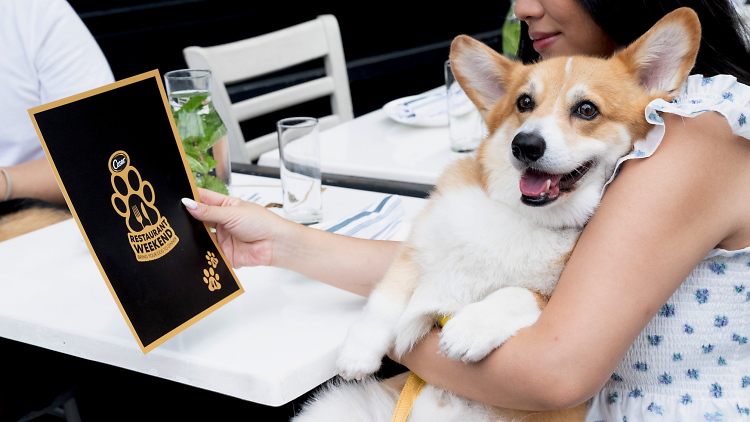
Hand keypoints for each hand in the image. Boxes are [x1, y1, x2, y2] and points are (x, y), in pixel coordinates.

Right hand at [182, 188, 296, 267]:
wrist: (275, 244)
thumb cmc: (261, 222)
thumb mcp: (232, 212)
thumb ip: (209, 211)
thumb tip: (188, 203)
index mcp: (225, 205)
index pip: (203, 199)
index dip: (189, 197)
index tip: (174, 197)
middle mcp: (221, 221)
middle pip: (198, 219)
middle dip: (187, 218)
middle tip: (172, 218)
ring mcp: (221, 237)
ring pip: (200, 236)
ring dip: (192, 235)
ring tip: (181, 233)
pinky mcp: (222, 253)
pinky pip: (207, 253)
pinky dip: (200, 252)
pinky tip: (192, 249)